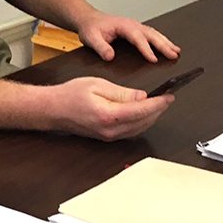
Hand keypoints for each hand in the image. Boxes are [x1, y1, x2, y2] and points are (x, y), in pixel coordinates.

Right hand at [50, 77, 173, 140]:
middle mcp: (111, 130)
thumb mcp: (97, 85)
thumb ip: (122, 92)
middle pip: (143, 122)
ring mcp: (109, 136)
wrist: (53, 109)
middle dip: (158, 110)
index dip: (158, 104)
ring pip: (139, 129)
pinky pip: (130, 131)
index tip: (169, 97)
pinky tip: (144, 113)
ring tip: (160, 104)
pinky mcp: (107, 137)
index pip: (141, 110)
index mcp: (109, 115)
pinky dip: (141, 122)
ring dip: (151, 117)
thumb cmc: (70, 94)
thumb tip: (142, 96)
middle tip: (168, 98)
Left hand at [77, 11, 180, 62]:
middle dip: (163, 45)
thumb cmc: (91, 28)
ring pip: (154, 33)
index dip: (146, 49)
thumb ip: (100, 47)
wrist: (88, 19)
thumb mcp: (91, 38)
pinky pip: (151, 34)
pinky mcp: (135, 30)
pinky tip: (167, 46)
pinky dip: (161, 40)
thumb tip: (110, 56)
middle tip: (174, 55)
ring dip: (165, 42)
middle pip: (151, 34)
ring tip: (176, 51)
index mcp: (123, 26)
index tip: (153, 59)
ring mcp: (135, 26)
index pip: (137, 38)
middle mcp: (132, 24)